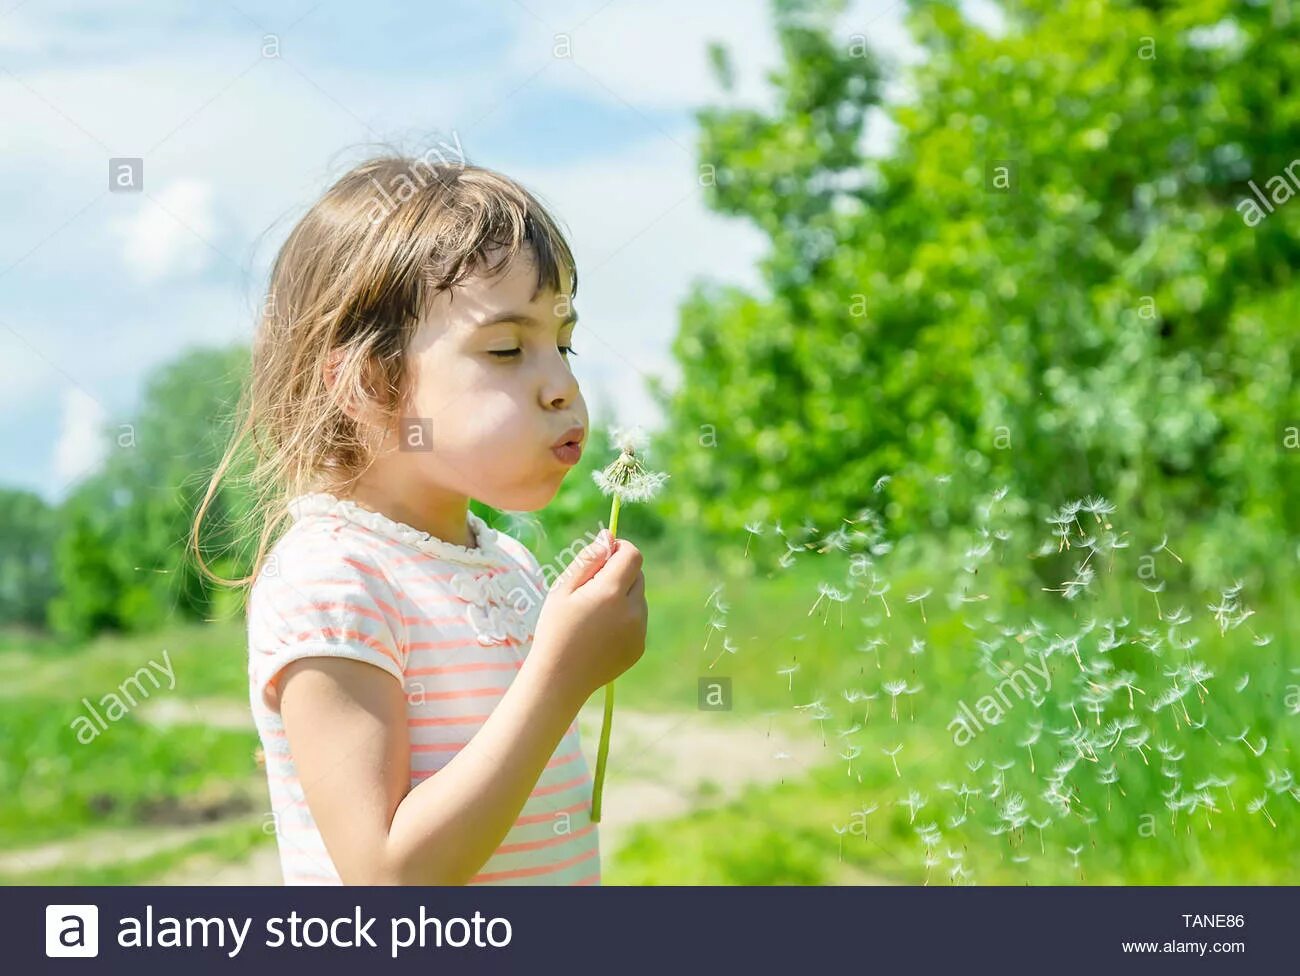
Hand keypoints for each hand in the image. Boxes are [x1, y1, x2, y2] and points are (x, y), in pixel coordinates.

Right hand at [530, 529, 646, 700]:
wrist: (559, 679)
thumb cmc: (555, 629)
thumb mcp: (563, 589)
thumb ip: (588, 559)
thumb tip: (609, 536)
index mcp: (612, 592)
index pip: (633, 555)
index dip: (620, 549)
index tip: (604, 556)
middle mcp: (632, 610)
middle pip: (637, 575)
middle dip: (619, 574)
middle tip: (591, 590)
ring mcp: (638, 630)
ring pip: (638, 598)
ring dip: (622, 597)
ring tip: (593, 615)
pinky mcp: (639, 647)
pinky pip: (637, 621)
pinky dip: (624, 619)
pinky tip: (600, 633)